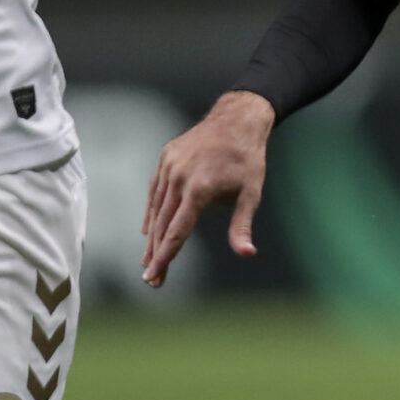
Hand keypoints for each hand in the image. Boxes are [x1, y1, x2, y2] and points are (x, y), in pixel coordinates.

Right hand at [141, 90, 274, 284]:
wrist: (238, 119)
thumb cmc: (248, 160)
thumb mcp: (251, 194)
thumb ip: (242, 226)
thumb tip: (247, 254)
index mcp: (199, 189)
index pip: (177, 231)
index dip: (165, 257)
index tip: (153, 277)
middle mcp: (180, 177)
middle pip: (163, 224)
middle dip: (156, 254)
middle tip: (151, 279)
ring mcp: (170, 165)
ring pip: (156, 208)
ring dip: (152, 235)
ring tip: (148, 259)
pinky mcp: (166, 157)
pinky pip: (155, 190)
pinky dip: (152, 211)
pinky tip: (149, 229)